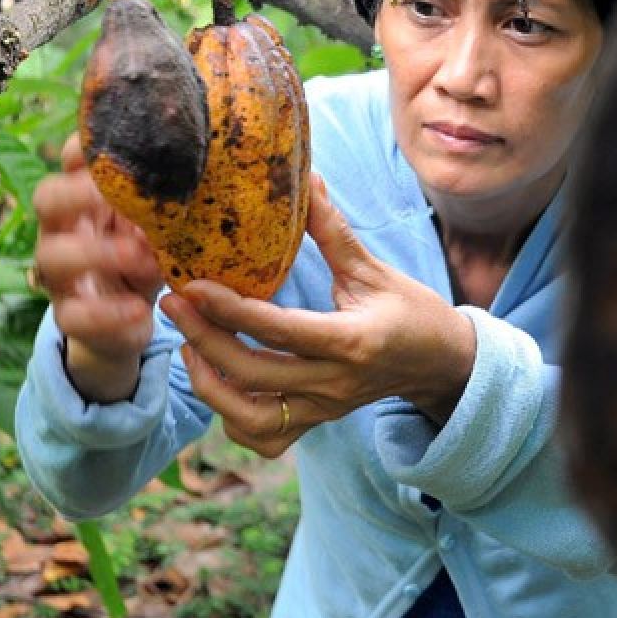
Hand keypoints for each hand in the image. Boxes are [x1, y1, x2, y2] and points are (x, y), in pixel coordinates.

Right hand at [32, 133, 163, 401]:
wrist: (131, 318)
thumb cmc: (144, 255)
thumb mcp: (155, 227)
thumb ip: (163, 206)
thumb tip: (202, 174)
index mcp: (84, 200)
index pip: (69, 163)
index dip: (82, 149)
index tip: (111, 144)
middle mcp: (63, 230)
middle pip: (46, 198)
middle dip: (75, 192)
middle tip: (108, 193)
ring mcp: (61, 274)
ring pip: (53, 256)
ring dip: (97, 252)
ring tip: (140, 255)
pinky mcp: (71, 316)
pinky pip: (74, 315)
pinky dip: (107, 312)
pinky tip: (140, 308)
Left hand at [161, 174, 475, 457]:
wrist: (441, 363)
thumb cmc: (412, 311)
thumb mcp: (375, 269)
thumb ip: (333, 231)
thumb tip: (307, 179)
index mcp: (352, 340)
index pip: (279, 330)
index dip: (229, 309)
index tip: (192, 285)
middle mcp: (335, 382)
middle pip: (254, 373)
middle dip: (205, 339)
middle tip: (174, 304)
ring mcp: (325, 407)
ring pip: (252, 418)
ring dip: (212, 388)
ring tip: (189, 349)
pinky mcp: (318, 420)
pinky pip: (266, 438)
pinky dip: (234, 421)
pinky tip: (220, 384)